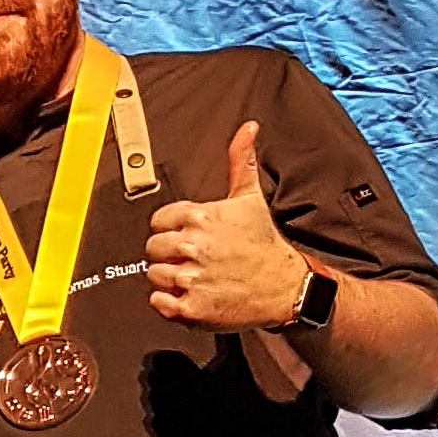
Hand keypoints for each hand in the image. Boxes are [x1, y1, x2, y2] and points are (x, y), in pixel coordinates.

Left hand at [145, 122, 310, 331]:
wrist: (285, 287)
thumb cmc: (264, 244)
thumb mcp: (251, 198)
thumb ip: (241, 161)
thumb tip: (248, 128)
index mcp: (201, 216)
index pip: (158, 222)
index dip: (171, 231)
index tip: (190, 238)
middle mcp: (194, 245)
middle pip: (152, 249)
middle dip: (169, 255)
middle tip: (195, 260)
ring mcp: (192, 278)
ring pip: (154, 275)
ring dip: (171, 279)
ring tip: (198, 278)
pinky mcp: (192, 308)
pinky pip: (157, 302)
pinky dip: (168, 303)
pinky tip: (192, 296)